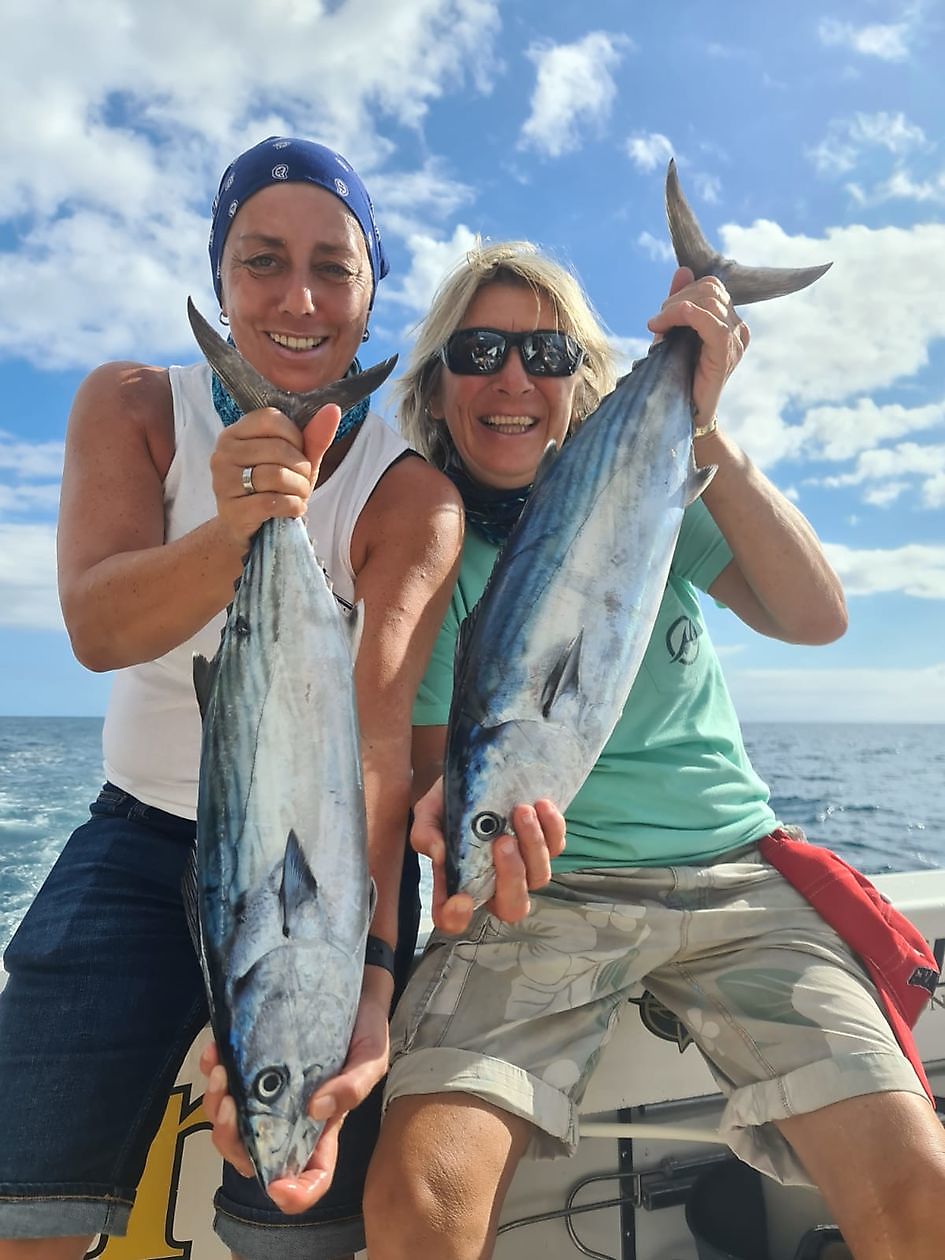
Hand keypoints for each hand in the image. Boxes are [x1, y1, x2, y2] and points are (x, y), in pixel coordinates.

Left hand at [199, 975, 389, 1214]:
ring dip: (215, 1105)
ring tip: (219, 1072)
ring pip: (231, 1120)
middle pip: (253, 1153)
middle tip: (228, 1106)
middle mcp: (290, 1117)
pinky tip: (215, 1052)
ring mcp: (269, 1092)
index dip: (294, 1194)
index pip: (311, 1175)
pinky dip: (211, 1070)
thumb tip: (314, 1109)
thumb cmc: (369, 1029)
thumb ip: (352, 1087)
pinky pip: (224, 1079)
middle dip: (230, 1141)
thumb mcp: (372, 1058)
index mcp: (322, 1127)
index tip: (277, 1187)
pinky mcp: (254, 1063)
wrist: (355, 987)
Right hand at [210, 403, 341, 550]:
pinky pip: (272, 502)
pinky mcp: (231, 510)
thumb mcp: (296, 460)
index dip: (295, 436)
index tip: (298, 453)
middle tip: (302, 482)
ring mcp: (223, 482)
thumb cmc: (272, 489)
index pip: (271, 419)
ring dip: (300, 489)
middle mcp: (223, 453)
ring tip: (298, 495)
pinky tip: (292, 509)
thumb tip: (333, 409)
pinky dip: (293, 506)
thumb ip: (314, 436)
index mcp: (235, 433)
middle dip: (302, 468)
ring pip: (276, 475)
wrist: (249, 529)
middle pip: (278, 449)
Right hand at [411, 777, 565, 933]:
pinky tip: (540, 805)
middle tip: (502, 841)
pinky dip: (552, 828)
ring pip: (539, 876)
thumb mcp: (429, 811)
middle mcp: (494, 883)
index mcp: (460, 882)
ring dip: (533, 845)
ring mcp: (524, 866)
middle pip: (512, 907)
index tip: (460, 899)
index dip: (457, 918)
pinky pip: (557, 847)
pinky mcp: (547, 845)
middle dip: (511, 877)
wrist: (478, 773)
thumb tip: (439, 853)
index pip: (454, 918)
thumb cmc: (451, 799)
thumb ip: (426, 833)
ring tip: (521, 811)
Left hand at [646, 266, 749, 432]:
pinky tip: (666, 324)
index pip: (711, 287)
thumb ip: (678, 303)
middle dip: (677, 299)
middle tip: (658, 323)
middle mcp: (738, 329)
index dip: (683, 292)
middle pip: (711, 289)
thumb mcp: (673, 334)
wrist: (682, 414)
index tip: (660, 316)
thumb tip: (683, 269)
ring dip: (675, 308)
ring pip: (709, 300)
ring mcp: (736, 341)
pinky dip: (686, 315)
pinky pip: (712, 322)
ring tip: (659, 328)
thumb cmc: (676, 377)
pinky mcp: (727, 353)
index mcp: (729, 322)